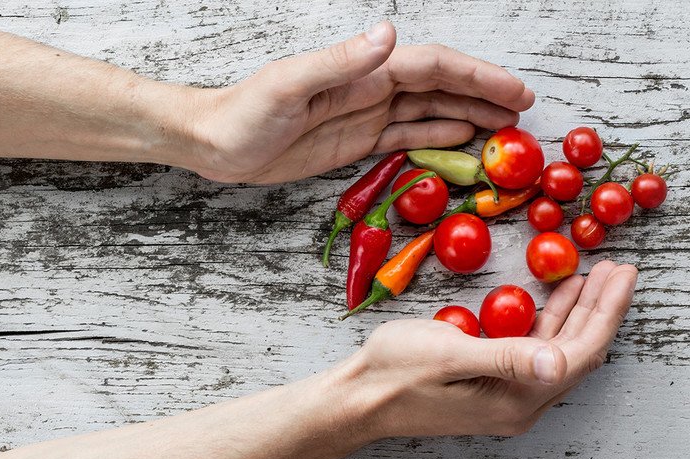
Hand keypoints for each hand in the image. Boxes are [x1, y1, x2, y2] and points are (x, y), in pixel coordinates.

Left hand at [188, 21, 534, 182]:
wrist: (215, 143)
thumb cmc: (243, 113)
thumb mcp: (288, 85)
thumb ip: (339, 62)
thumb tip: (388, 35)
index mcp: (361, 71)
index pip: (431, 67)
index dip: (476, 77)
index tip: (513, 92)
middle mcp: (370, 89)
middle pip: (440, 87)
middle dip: (484, 95)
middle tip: (524, 113)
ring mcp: (365, 115)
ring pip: (429, 112)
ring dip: (468, 116)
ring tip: (504, 128)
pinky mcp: (355, 142)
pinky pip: (405, 137)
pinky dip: (436, 137)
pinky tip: (460, 139)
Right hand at [342, 260, 636, 438]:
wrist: (358, 397)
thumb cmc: (393, 372)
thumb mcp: (447, 355)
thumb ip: (504, 358)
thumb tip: (557, 361)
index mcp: (514, 400)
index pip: (578, 353)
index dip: (604, 312)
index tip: (620, 275)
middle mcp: (518, 403)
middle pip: (576, 353)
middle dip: (599, 309)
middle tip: (616, 269)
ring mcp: (505, 397)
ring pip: (557, 351)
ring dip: (576, 313)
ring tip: (592, 277)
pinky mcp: (491, 386)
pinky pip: (534, 352)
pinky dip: (549, 321)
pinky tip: (552, 299)